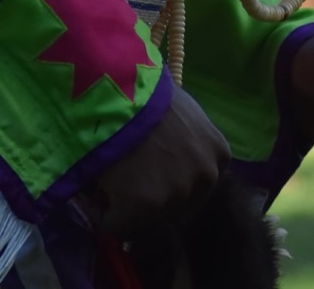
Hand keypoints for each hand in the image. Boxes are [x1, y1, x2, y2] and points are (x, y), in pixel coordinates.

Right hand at [89, 84, 229, 234]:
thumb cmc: (147, 91)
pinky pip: (116, 224)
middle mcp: (205, 178)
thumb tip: (169, 156)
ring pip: (146, 215)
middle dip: (155, 195)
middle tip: (131, 174)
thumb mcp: (184, 111)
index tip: (153, 170)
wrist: (118, 90)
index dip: (172, 179)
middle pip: (176, 204)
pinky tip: (94, 192)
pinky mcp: (143, 209)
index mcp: (219, 154)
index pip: (199, 184)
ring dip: (129, 203)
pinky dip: (102, 213)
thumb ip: (188, 139)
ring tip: (112, 177)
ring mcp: (176, 195)